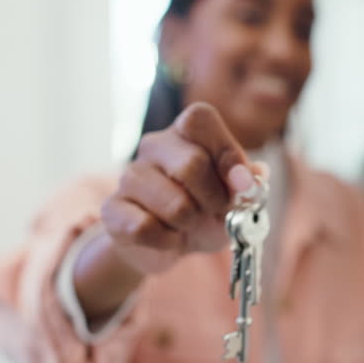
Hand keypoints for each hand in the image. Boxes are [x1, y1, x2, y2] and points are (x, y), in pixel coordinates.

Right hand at [100, 102, 257, 273]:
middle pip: (191, 165)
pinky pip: (146, 228)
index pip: (199, 118)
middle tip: (215, 211)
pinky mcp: (112, 209)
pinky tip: (166, 237)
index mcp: (185, 132)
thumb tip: (252, 176)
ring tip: (186, 224)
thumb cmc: (204, 211)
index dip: (226, 151)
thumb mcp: (235, 197)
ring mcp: (129, 175)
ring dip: (190, 225)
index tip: (242, 183)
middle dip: (214, 200)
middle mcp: (153, 146)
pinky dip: (167, 241)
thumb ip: (249, 183)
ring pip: (174, 204)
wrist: (167, 244)